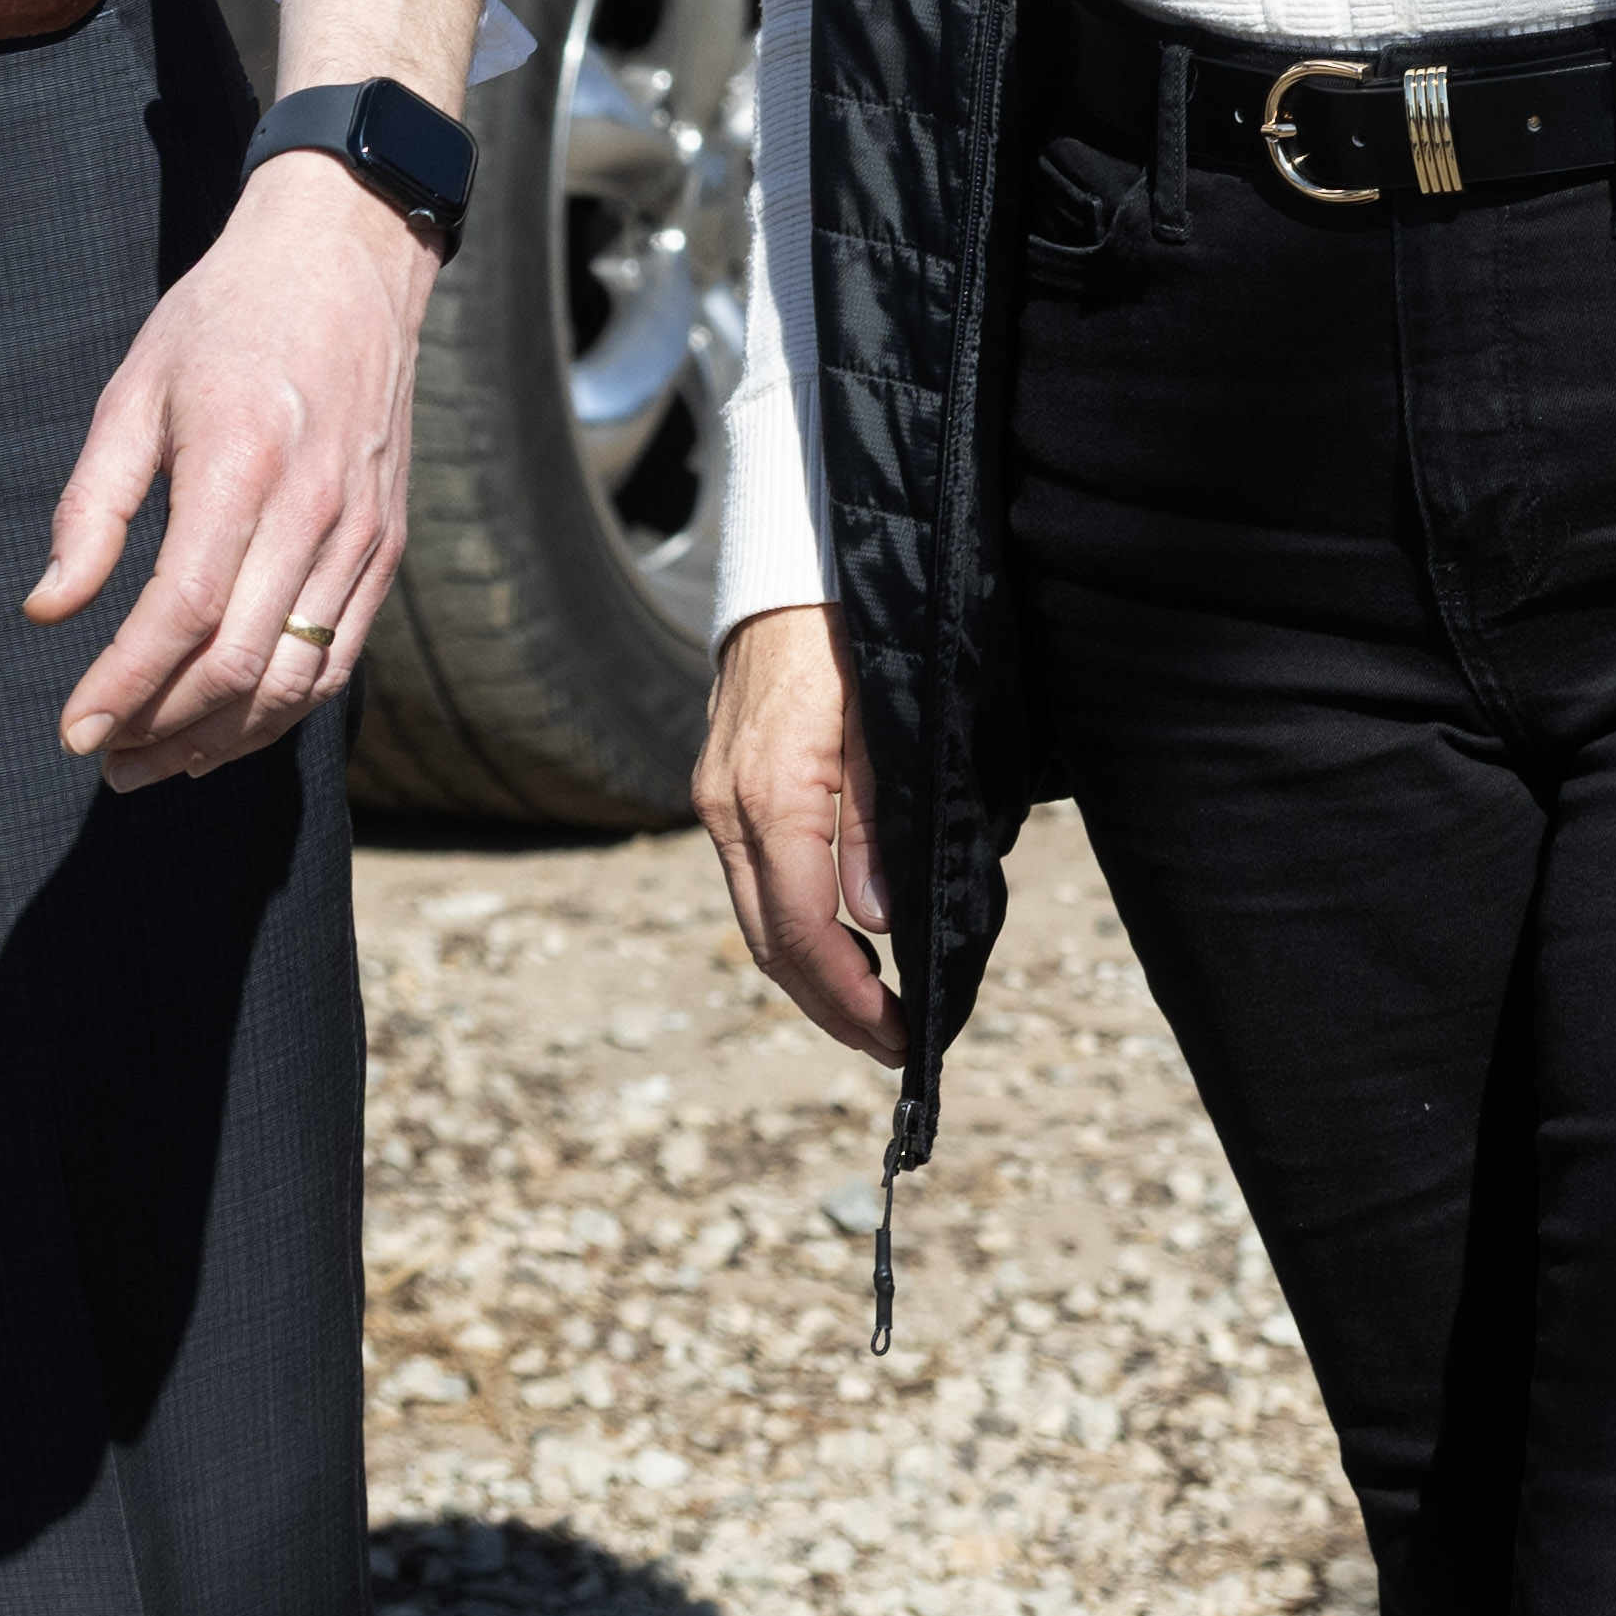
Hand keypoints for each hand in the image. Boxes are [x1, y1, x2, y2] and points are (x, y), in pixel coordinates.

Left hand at [29, 151, 439, 784]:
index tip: (71, 731)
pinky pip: (339, 656)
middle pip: (241, 664)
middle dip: (162, 730)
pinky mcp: (385, 544)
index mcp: (243, 462)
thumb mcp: (134, 390)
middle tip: (102, 758)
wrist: (348, 261)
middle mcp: (315, 507)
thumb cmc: (223, 321)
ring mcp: (362, 532)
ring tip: (152, 759)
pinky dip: (282, 708)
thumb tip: (48, 611)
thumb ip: (91, 506)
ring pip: (297, 678)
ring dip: (222, 738)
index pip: (182, 613)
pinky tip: (225, 726)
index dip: (124, 687)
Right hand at [701, 604, 903, 1062]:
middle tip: (891, 1046)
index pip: (800, 930)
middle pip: (769, 943)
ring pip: (756, 918)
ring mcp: (716, 801)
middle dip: (830, 1006)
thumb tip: (872, 921)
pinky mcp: (722, 791)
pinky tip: (840, 942)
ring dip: (810, 975)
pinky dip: (793, 927)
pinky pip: (754, 881)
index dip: (848, 995)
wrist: (791, 569)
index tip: (898, 1037)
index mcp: (769, 797)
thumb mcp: (884, 725)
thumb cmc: (851, 638)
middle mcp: (727, 810)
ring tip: (872, 1013)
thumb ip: (877, 824)